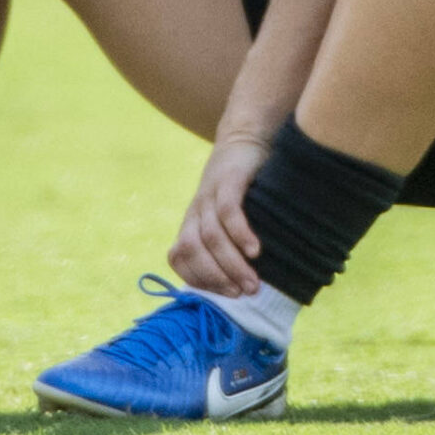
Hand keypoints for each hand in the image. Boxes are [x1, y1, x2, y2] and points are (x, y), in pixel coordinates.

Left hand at [170, 134, 268, 295]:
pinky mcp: (228, 180)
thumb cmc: (241, 189)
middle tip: (243, 294)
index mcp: (190, 223)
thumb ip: (226, 243)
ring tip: (253, 282)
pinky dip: (240, 234)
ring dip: (232, 264)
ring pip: (211, 237)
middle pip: (193, 250)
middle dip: (217, 278)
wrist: (244, 139)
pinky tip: (256, 251)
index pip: (179, 258)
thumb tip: (241, 285)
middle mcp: (195, 211)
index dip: (198, 280)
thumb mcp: (224, 216)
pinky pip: (228, 212)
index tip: (225, 295)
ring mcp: (209, 195)